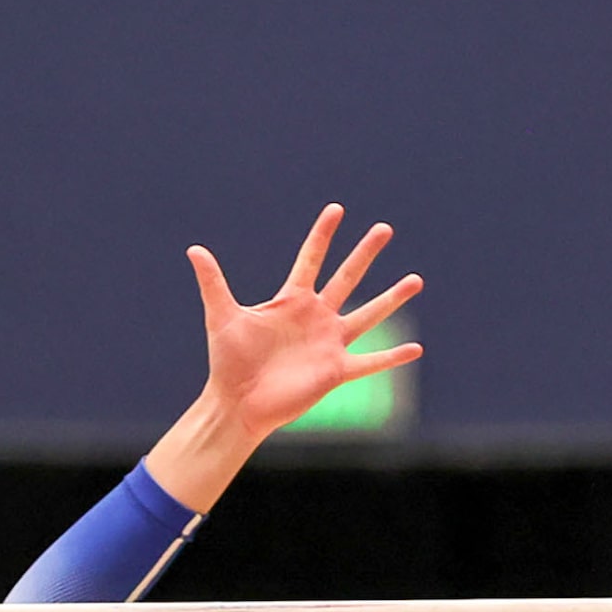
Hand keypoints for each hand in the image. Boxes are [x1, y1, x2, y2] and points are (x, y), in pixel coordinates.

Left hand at [190, 205, 421, 438]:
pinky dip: (392, 358)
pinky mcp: (335, 371)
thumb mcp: (223, 316)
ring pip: (368, 315)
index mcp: (292, 300)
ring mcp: (329, 344)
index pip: (311, 259)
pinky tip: (416, 350)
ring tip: (416, 280)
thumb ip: (214, 282)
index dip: (323, 234)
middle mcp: (316, 317)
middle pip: (347, 277)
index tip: (337, 209)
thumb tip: (194, 249)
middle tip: (384, 228)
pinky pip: (370, 362)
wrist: (238, 402)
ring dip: (392, 298)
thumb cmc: (228, 361)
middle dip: (365, 253)